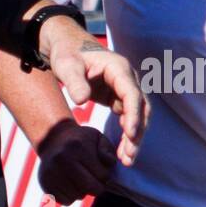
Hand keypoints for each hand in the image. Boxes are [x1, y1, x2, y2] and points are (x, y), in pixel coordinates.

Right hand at [36, 121, 117, 204]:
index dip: (105, 175)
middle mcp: (61, 159)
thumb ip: (108, 151)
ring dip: (83, 191)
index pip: (102, 175)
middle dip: (97, 187)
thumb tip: (109, 163)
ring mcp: (51, 172)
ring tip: (79, 178)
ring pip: (78, 196)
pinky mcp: (45, 183)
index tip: (100, 169)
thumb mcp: (97, 138)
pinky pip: (66, 201)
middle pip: (90, 187)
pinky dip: (71, 196)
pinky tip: (69, 183)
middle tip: (93, 179)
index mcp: (77, 147)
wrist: (52, 139)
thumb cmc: (81, 141)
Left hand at [40, 19, 149, 165]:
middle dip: (136, 133)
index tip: (129, 135)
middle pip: (140, 108)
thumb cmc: (66, 52)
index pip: (132, 94)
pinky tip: (121, 152)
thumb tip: (81, 101)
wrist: (64, 46)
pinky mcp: (117, 97)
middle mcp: (127, 78)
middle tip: (128, 156)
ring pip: (137, 116)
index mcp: (118, 68)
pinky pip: (127, 118)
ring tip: (126, 160)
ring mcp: (124, 88)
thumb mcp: (66, 65)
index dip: (133, 115)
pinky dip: (126, 135)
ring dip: (134, 138)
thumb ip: (74, 81)